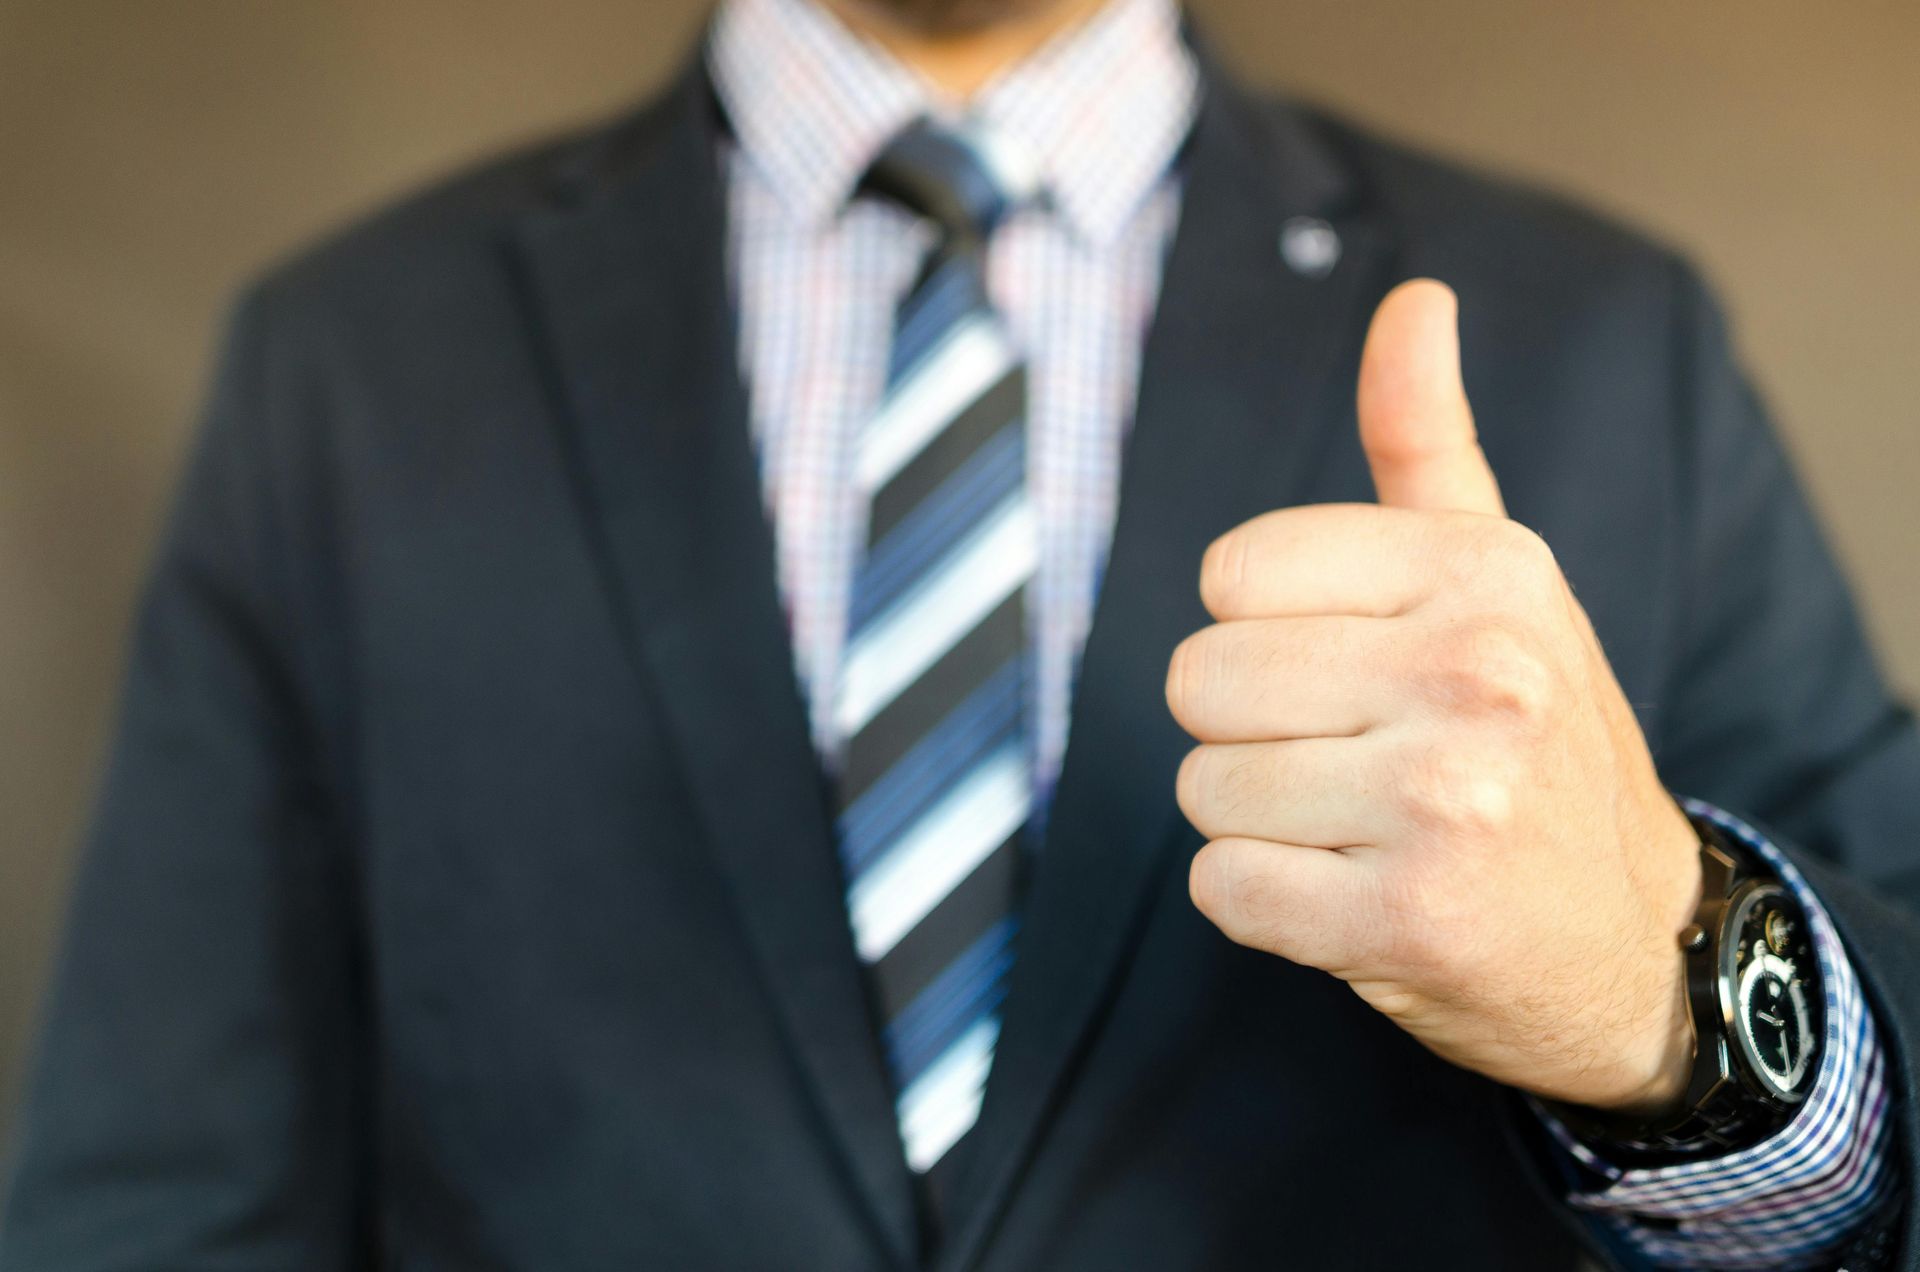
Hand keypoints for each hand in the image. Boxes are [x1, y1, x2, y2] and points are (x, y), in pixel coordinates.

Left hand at [1167, 280, 1703, 1114]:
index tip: (1349, 669)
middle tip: (1351, 761)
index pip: (1231, 573)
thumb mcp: (1497, 577)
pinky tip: (1350, 897)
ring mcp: (1445, 804)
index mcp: (1486, 571)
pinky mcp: (1405, 923)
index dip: (1263, 630)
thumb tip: (1414, 298)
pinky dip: (1261, 902)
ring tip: (1359, 828)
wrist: (1630, 935)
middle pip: (1200, 679)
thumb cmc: (1536, 737)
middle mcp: (1477, 675)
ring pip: (1203, 786)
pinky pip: (1223, 888)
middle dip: (1250, 730)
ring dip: (1256, 820)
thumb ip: (1427, 442)